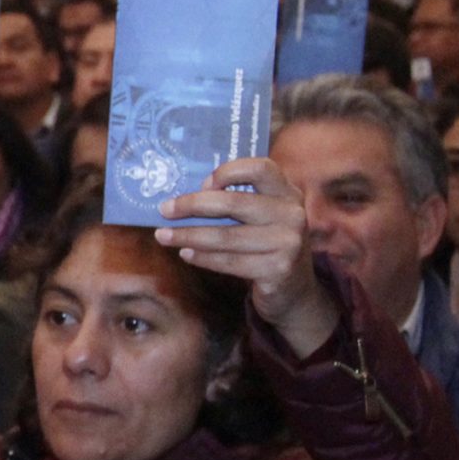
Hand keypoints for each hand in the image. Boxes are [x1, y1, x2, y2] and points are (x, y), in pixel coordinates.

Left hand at [156, 156, 338, 356]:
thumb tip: (185, 196)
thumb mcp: (264, 217)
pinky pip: (229, 261)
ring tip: (164, 236)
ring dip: (188, 236)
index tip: (202, 184)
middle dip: (192, 205)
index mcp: (288, 193)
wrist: (295, 291)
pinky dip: (202, 258)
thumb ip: (239, 201)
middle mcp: (292, 214)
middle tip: (164, 210)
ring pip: (226, 236)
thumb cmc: (268, 246)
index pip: (260, 168)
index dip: (228, 172)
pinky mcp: (277, 270)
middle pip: (233, 203)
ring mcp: (287, 243)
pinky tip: (185, 254)